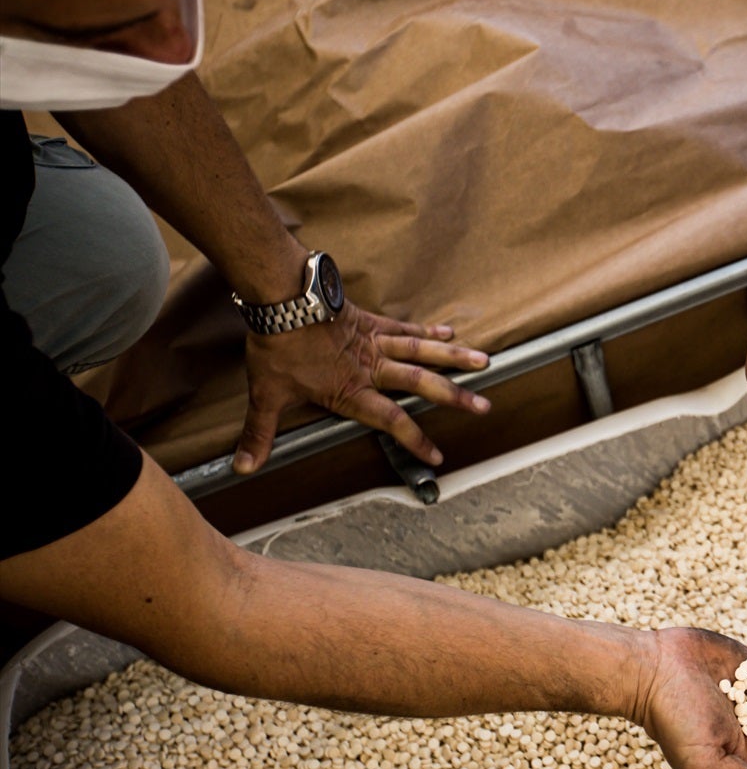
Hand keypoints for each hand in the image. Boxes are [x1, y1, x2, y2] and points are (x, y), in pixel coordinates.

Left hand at [235, 301, 489, 472]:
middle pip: (422, 384)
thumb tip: (241, 468)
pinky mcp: (371, 322)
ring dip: (455, 357)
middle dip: (455, 397)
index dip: (415, 440)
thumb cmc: (278, 348)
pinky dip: (428, 330)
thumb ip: (259, 433)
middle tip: (484, 406)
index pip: (390, 421)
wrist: (283, 300)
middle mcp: (371, 368)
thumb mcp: (266, 395)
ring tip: (484, 362)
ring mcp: (375, 343)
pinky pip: (406, 328)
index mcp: (351, 391)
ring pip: (424, 351)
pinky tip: (450, 329)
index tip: (437, 456)